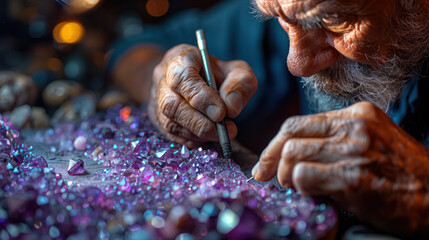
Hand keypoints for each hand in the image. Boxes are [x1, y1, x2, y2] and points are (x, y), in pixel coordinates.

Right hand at [148, 44, 256, 146]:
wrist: (197, 80)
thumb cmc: (217, 75)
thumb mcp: (236, 71)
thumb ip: (240, 84)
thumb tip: (232, 108)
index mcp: (181, 58)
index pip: (182, 77)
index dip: (200, 97)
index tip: (221, 112)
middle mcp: (163, 78)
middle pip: (171, 104)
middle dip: (199, 122)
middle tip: (223, 130)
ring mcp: (157, 99)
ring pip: (169, 122)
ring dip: (197, 133)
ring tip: (220, 134)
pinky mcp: (158, 119)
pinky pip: (171, 135)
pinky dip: (192, 139)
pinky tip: (208, 137)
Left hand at [252, 102, 428, 236]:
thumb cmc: (402, 175)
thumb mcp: (371, 143)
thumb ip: (335, 141)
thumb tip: (293, 153)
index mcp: (357, 115)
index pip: (300, 122)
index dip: (276, 143)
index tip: (267, 161)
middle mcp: (354, 126)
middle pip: (290, 133)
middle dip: (270, 156)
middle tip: (265, 175)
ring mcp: (354, 149)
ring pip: (293, 152)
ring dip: (285, 174)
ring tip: (293, 187)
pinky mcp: (354, 176)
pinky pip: (305, 175)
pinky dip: (300, 186)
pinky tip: (312, 194)